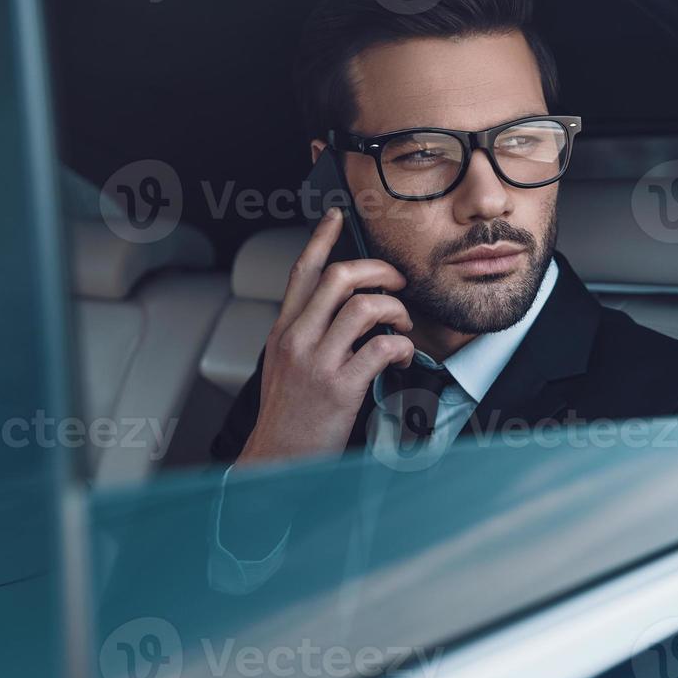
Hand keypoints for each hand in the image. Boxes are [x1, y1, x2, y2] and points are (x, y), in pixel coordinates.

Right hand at [238, 208, 414, 463]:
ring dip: (394, 309)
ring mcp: (317, 362)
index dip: (322, 238)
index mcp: (284, 331)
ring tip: (402, 325)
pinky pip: (380, 348)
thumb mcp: (284, 366)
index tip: (338, 217)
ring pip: (363, 307)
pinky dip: (400, 347)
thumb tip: (344, 311)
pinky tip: (401, 358)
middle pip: (338, 277)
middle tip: (397, 282)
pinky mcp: (339, 387)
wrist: (276, 460)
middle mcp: (297, 339)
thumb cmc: (287, 416)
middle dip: (378, 271)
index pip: (302, 271)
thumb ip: (307, 335)